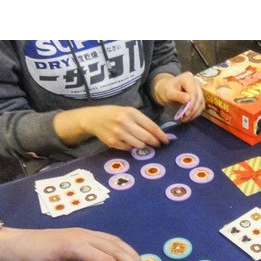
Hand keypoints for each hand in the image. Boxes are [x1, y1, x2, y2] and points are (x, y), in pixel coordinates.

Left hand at [0, 227, 150, 260]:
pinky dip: (122, 247)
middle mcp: (85, 236)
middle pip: (116, 250)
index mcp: (77, 247)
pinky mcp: (83, 232)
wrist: (14, 242)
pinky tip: (129, 254)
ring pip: (115, 241)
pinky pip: (109, 238)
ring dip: (132, 253)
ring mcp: (85, 232)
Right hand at [55, 105, 169, 149]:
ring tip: (146, 144)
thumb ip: (142, 121)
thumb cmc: (115, 114)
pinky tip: (131, 143)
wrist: (93, 118)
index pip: (151, 126)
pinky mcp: (113, 142)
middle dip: (156, 143)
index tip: (166, 141)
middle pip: (147, 137)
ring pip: (139, 145)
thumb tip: (158, 134)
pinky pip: (129, 149)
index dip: (161, 135)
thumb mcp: (128, 112)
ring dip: (145, 146)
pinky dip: (133, 147)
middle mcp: (125, 122)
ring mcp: (118, 133)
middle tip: (159, 145)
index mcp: (131, 112)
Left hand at [154, 71, 204, 121]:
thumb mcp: (168, 92)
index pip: (194, 93)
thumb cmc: (166, 90)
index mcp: (188, 78)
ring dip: (195, 113)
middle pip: (199, 98)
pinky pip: (201, 106)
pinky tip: (189, 117)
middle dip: (193, 110)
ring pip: (201, 103)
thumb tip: (188, 99)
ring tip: (185, 119)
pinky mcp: (200, 96)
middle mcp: (196, 82)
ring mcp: (199, 89)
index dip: (191, 104)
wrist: (166, 89)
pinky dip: (196, 113)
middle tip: (185, 119)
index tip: (186, 114)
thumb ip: (177, 95)